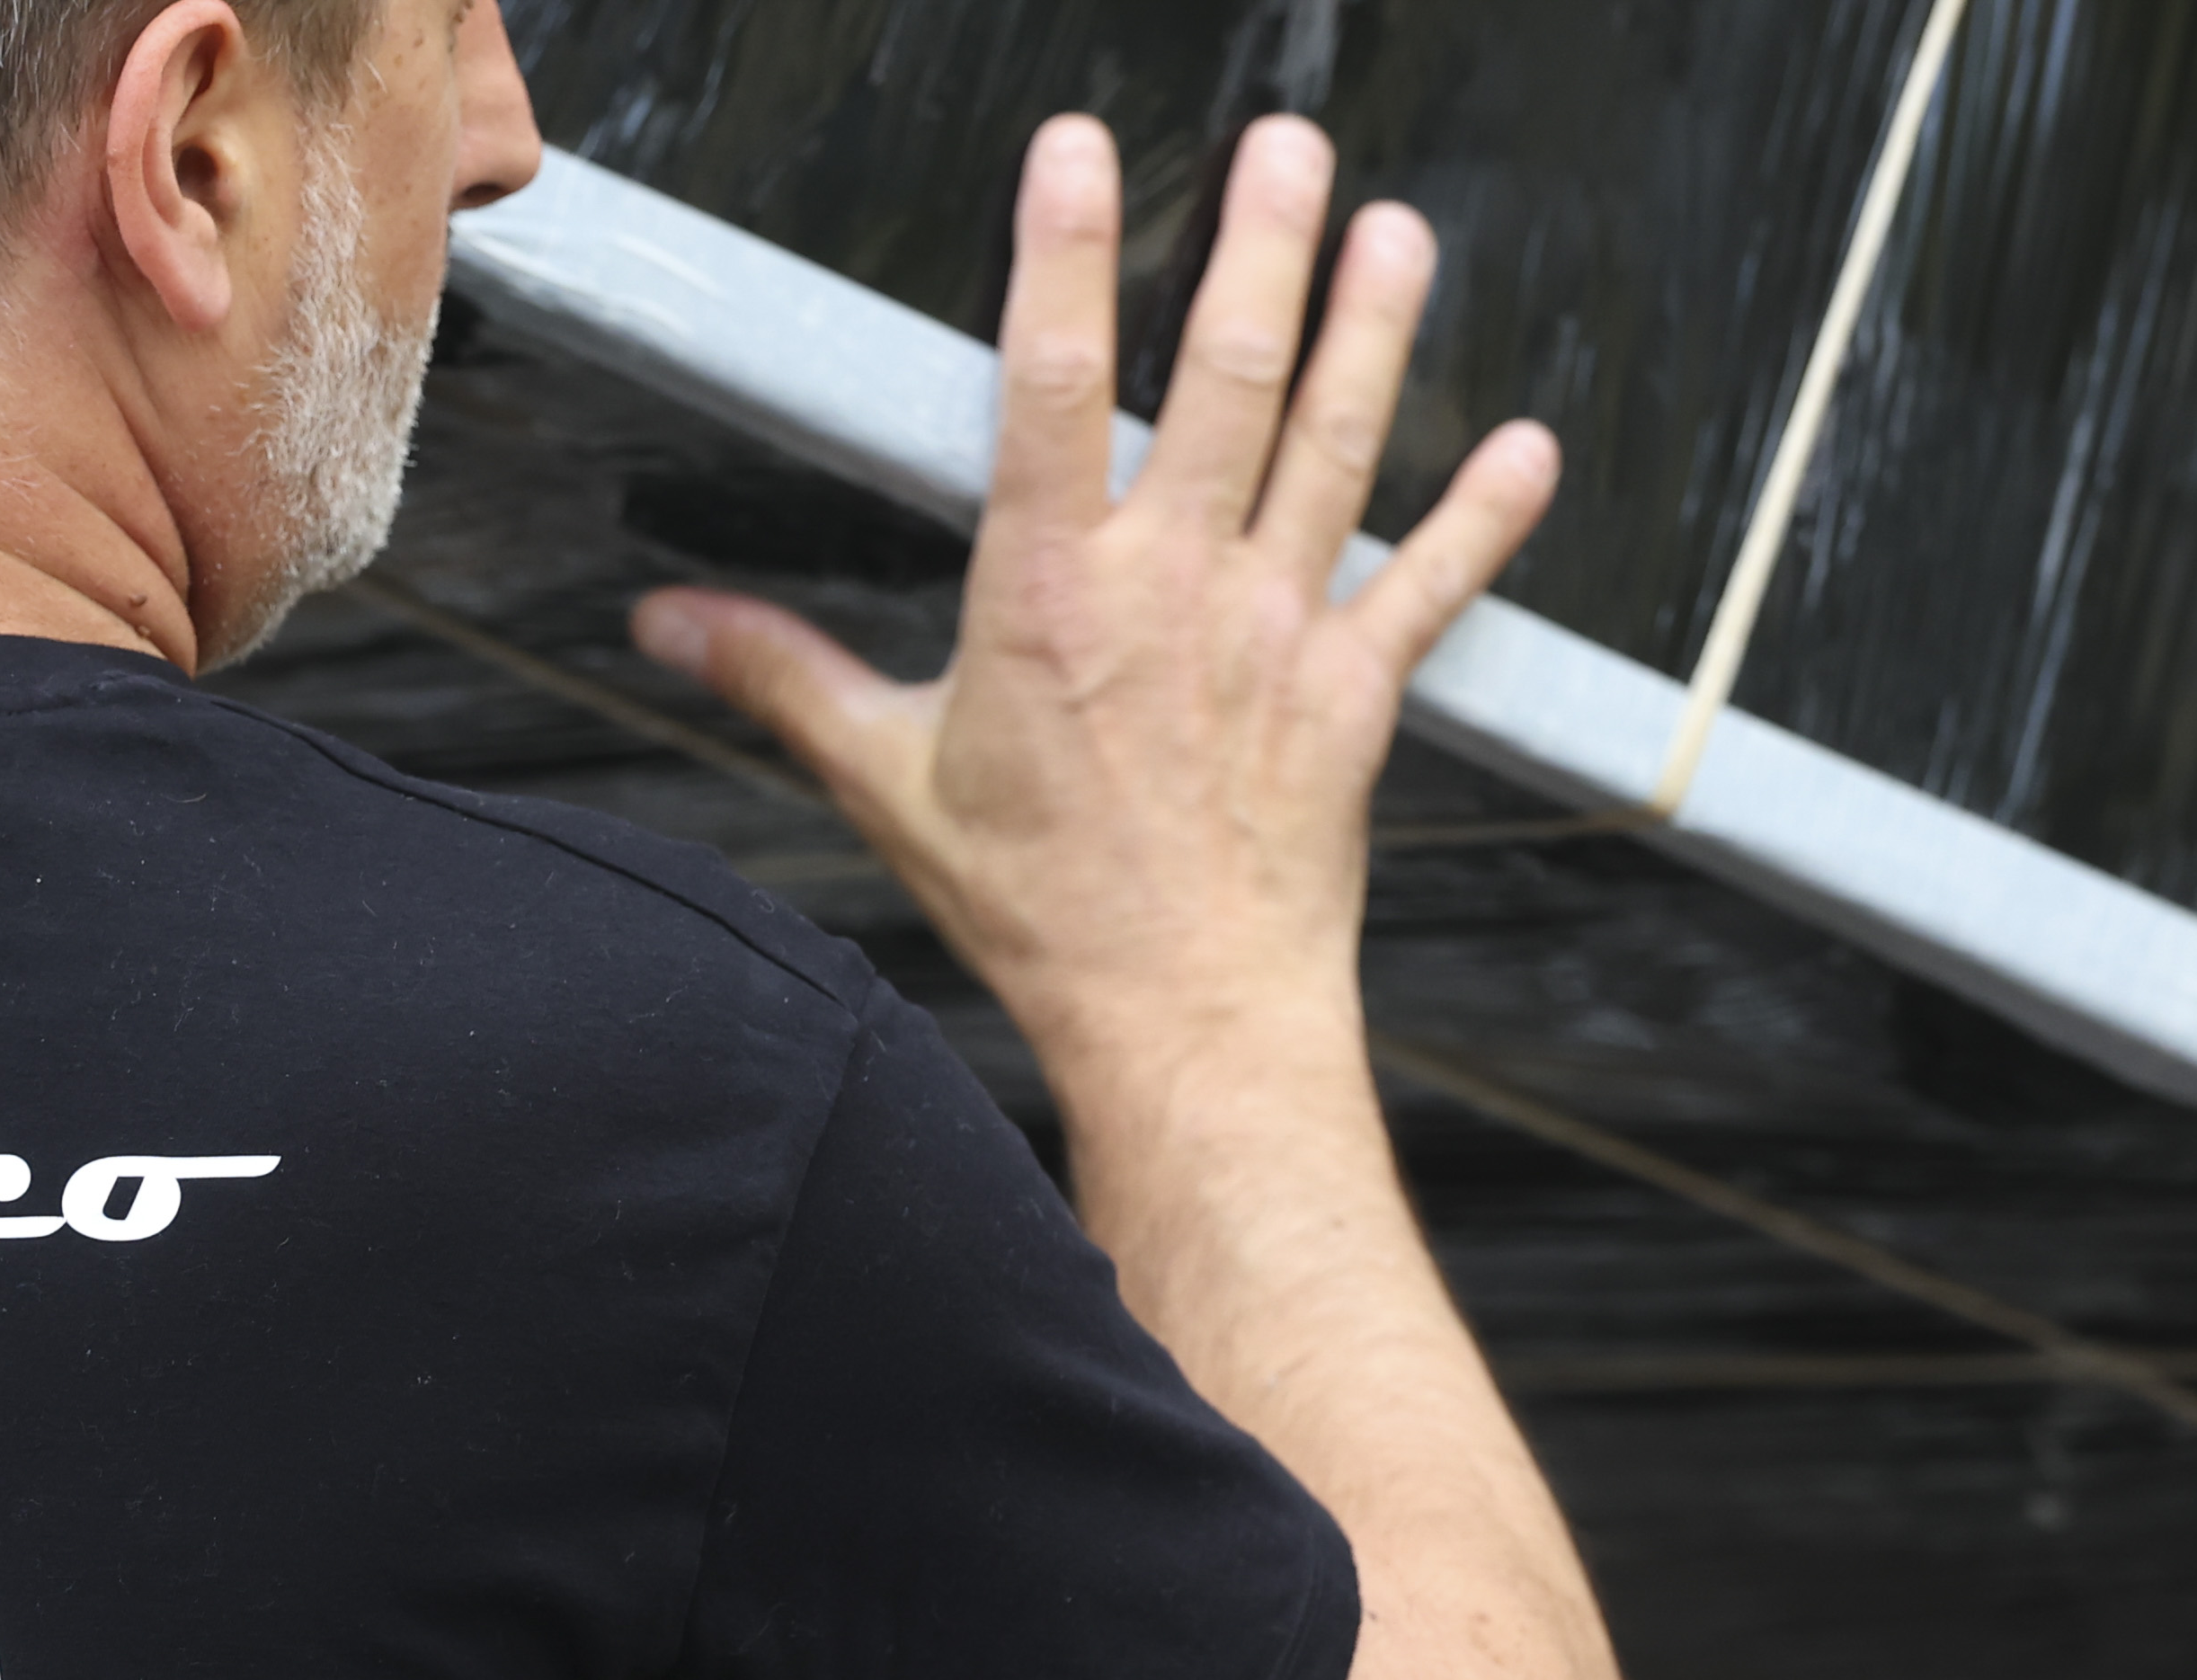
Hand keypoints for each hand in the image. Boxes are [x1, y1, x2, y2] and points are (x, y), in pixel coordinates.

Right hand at [632, 116, 1559, 1100]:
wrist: (1180, 1017)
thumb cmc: (1039, 910)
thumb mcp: (886, 784)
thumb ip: (784, 679)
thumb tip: (668, 627)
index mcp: (1050, 597)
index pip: (1051, 386)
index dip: (1066, 255)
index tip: (1079, 153)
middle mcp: (1176, 591)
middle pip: (1229, 379)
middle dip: (1260, 246)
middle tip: (1285, 145)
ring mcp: (1279, 633)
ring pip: (1338, 447)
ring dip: (1376, 329)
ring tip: (1395, 231)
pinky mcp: (1356, 692)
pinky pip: (1434, 584)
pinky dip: (1488, 516)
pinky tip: (1529, 445)